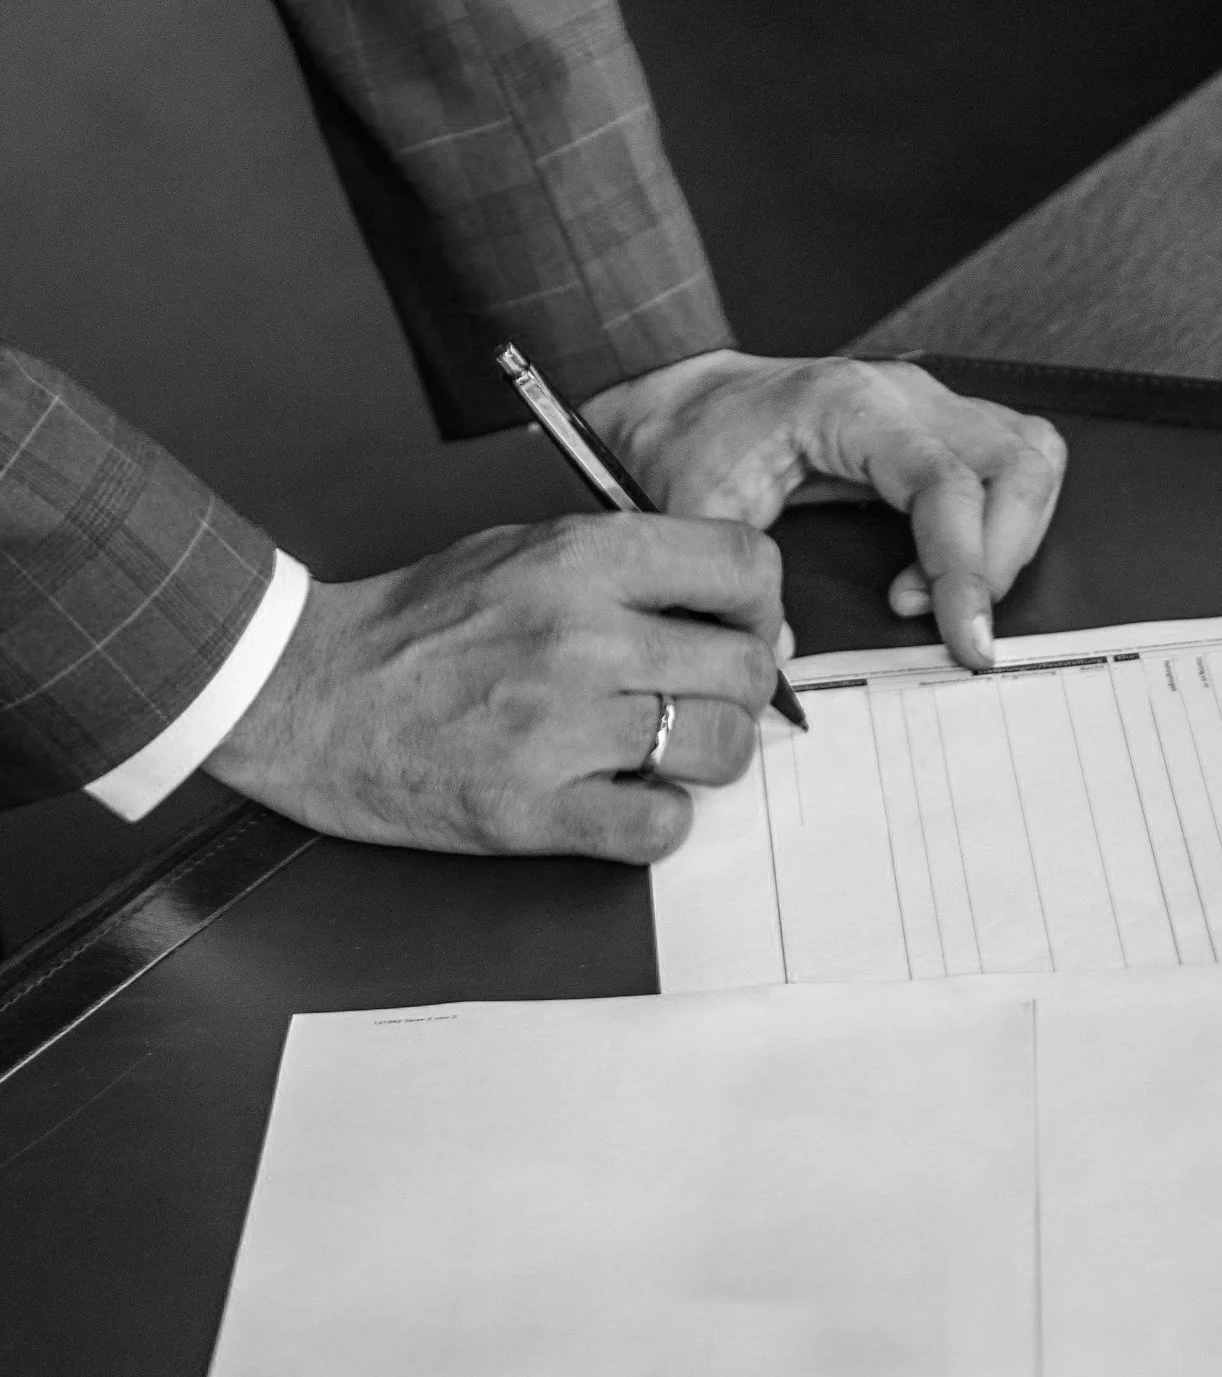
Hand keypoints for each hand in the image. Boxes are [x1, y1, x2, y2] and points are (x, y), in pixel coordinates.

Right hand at [207, 513, 783, 860]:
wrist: (304, 694)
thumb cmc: (417, 624)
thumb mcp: (523, 548)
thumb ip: (628, 568)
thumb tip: (738, 612)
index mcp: (582, 558)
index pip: (744, 564)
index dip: (762, 604)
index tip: (740, 627)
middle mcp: (582, 636)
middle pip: (746, 667)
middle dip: (741, 689)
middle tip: (702, 700)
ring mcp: (560, 727)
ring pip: (722, 749)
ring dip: (709, 757)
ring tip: (662, 751)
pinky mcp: (534, 809)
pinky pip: (661, 828)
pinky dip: (658, 821)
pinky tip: (623, 798)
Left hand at [581, 351, 1065, 668]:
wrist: (680, 400)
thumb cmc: (689, 443)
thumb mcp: (693, 512)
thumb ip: (732, 582)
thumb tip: (783, 652)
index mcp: (849, 405)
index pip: (947, 482)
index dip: (966, 567)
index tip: (966, 638)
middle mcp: (904, 392)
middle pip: (1016, 463)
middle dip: (1001, 559)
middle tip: (955, 624)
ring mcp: (928, 402)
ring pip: (1031, 456)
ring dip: (1013, 537)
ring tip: (947, 595)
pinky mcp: (937, 422)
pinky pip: (1012, 459)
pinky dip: (1004, 521)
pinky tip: (945, 567)